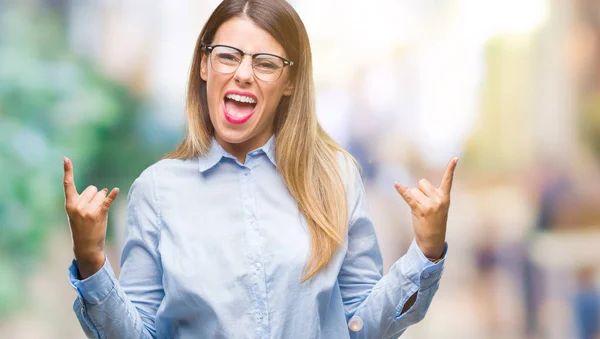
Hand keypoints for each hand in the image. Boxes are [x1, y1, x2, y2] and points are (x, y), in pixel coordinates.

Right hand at [63, 157, 119, 277]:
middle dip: (95, 196)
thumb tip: (105, 189)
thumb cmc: (82, 228)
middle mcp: (77, 206)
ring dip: (102, 201)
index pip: (68, 184)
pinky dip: (112, 196)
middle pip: (92, 188)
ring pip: (101, 194)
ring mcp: (88, 211)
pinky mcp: (99, 215)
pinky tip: (116, 190)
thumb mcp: (77, 214)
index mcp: (69, 204)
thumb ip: (86, 200)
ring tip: (97, 215)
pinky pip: (107, 201)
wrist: (86, 247)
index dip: (67, 170)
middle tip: (91, 211)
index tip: (66, 158)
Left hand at [394, 158, 457, 258]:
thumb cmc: (433, 222)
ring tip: (418, 211)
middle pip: (422, 183)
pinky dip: (401, 190)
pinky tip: (396, 184)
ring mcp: (430, 205)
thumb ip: (427, 195)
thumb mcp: (437, 207)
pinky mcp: (419, 209)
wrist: (432, 240)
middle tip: (423, 206)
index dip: (451, 168)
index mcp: (445, 197)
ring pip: (413, 190)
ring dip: (412, 198)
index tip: (455, 158)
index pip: (448, 180)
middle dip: (418, 191)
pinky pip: (408, 196)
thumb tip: (406, 188)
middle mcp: (439, 199)